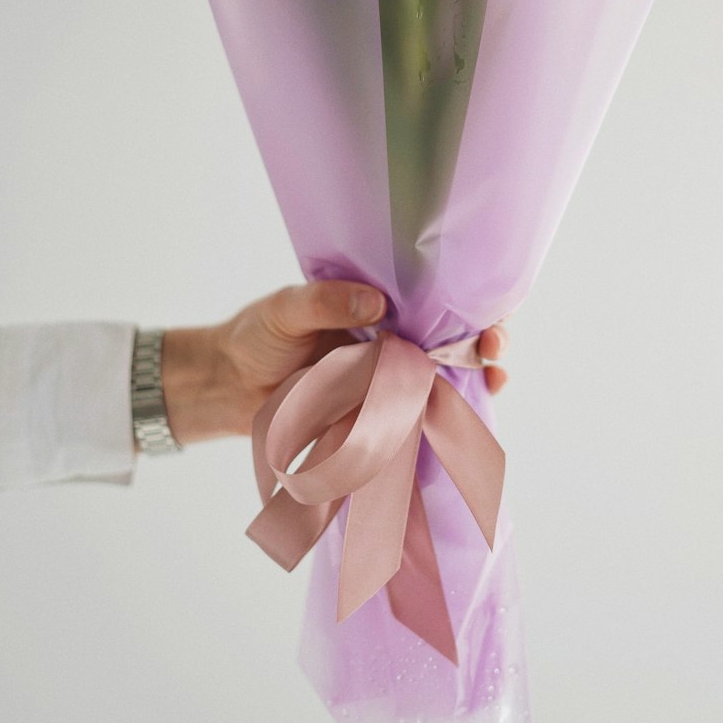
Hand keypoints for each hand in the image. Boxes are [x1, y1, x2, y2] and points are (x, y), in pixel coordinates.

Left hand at [158, 281, 508, 447]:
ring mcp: (388, 384)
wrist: (228, 388)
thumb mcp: (286, 307)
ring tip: (494, 382)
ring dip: (479, 383)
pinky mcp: (375, 421)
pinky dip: (444, 424)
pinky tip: (461, 424)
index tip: (487, 307)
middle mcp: (394, 343)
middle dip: (487, 343)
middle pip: (456, 341)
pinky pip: (417, 422)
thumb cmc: (256, 336)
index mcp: (381, 306)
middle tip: (494, 347)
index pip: (437, 298)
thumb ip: (326, 301)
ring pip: (447, 383)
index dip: (472, 300)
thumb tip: (377, 302)